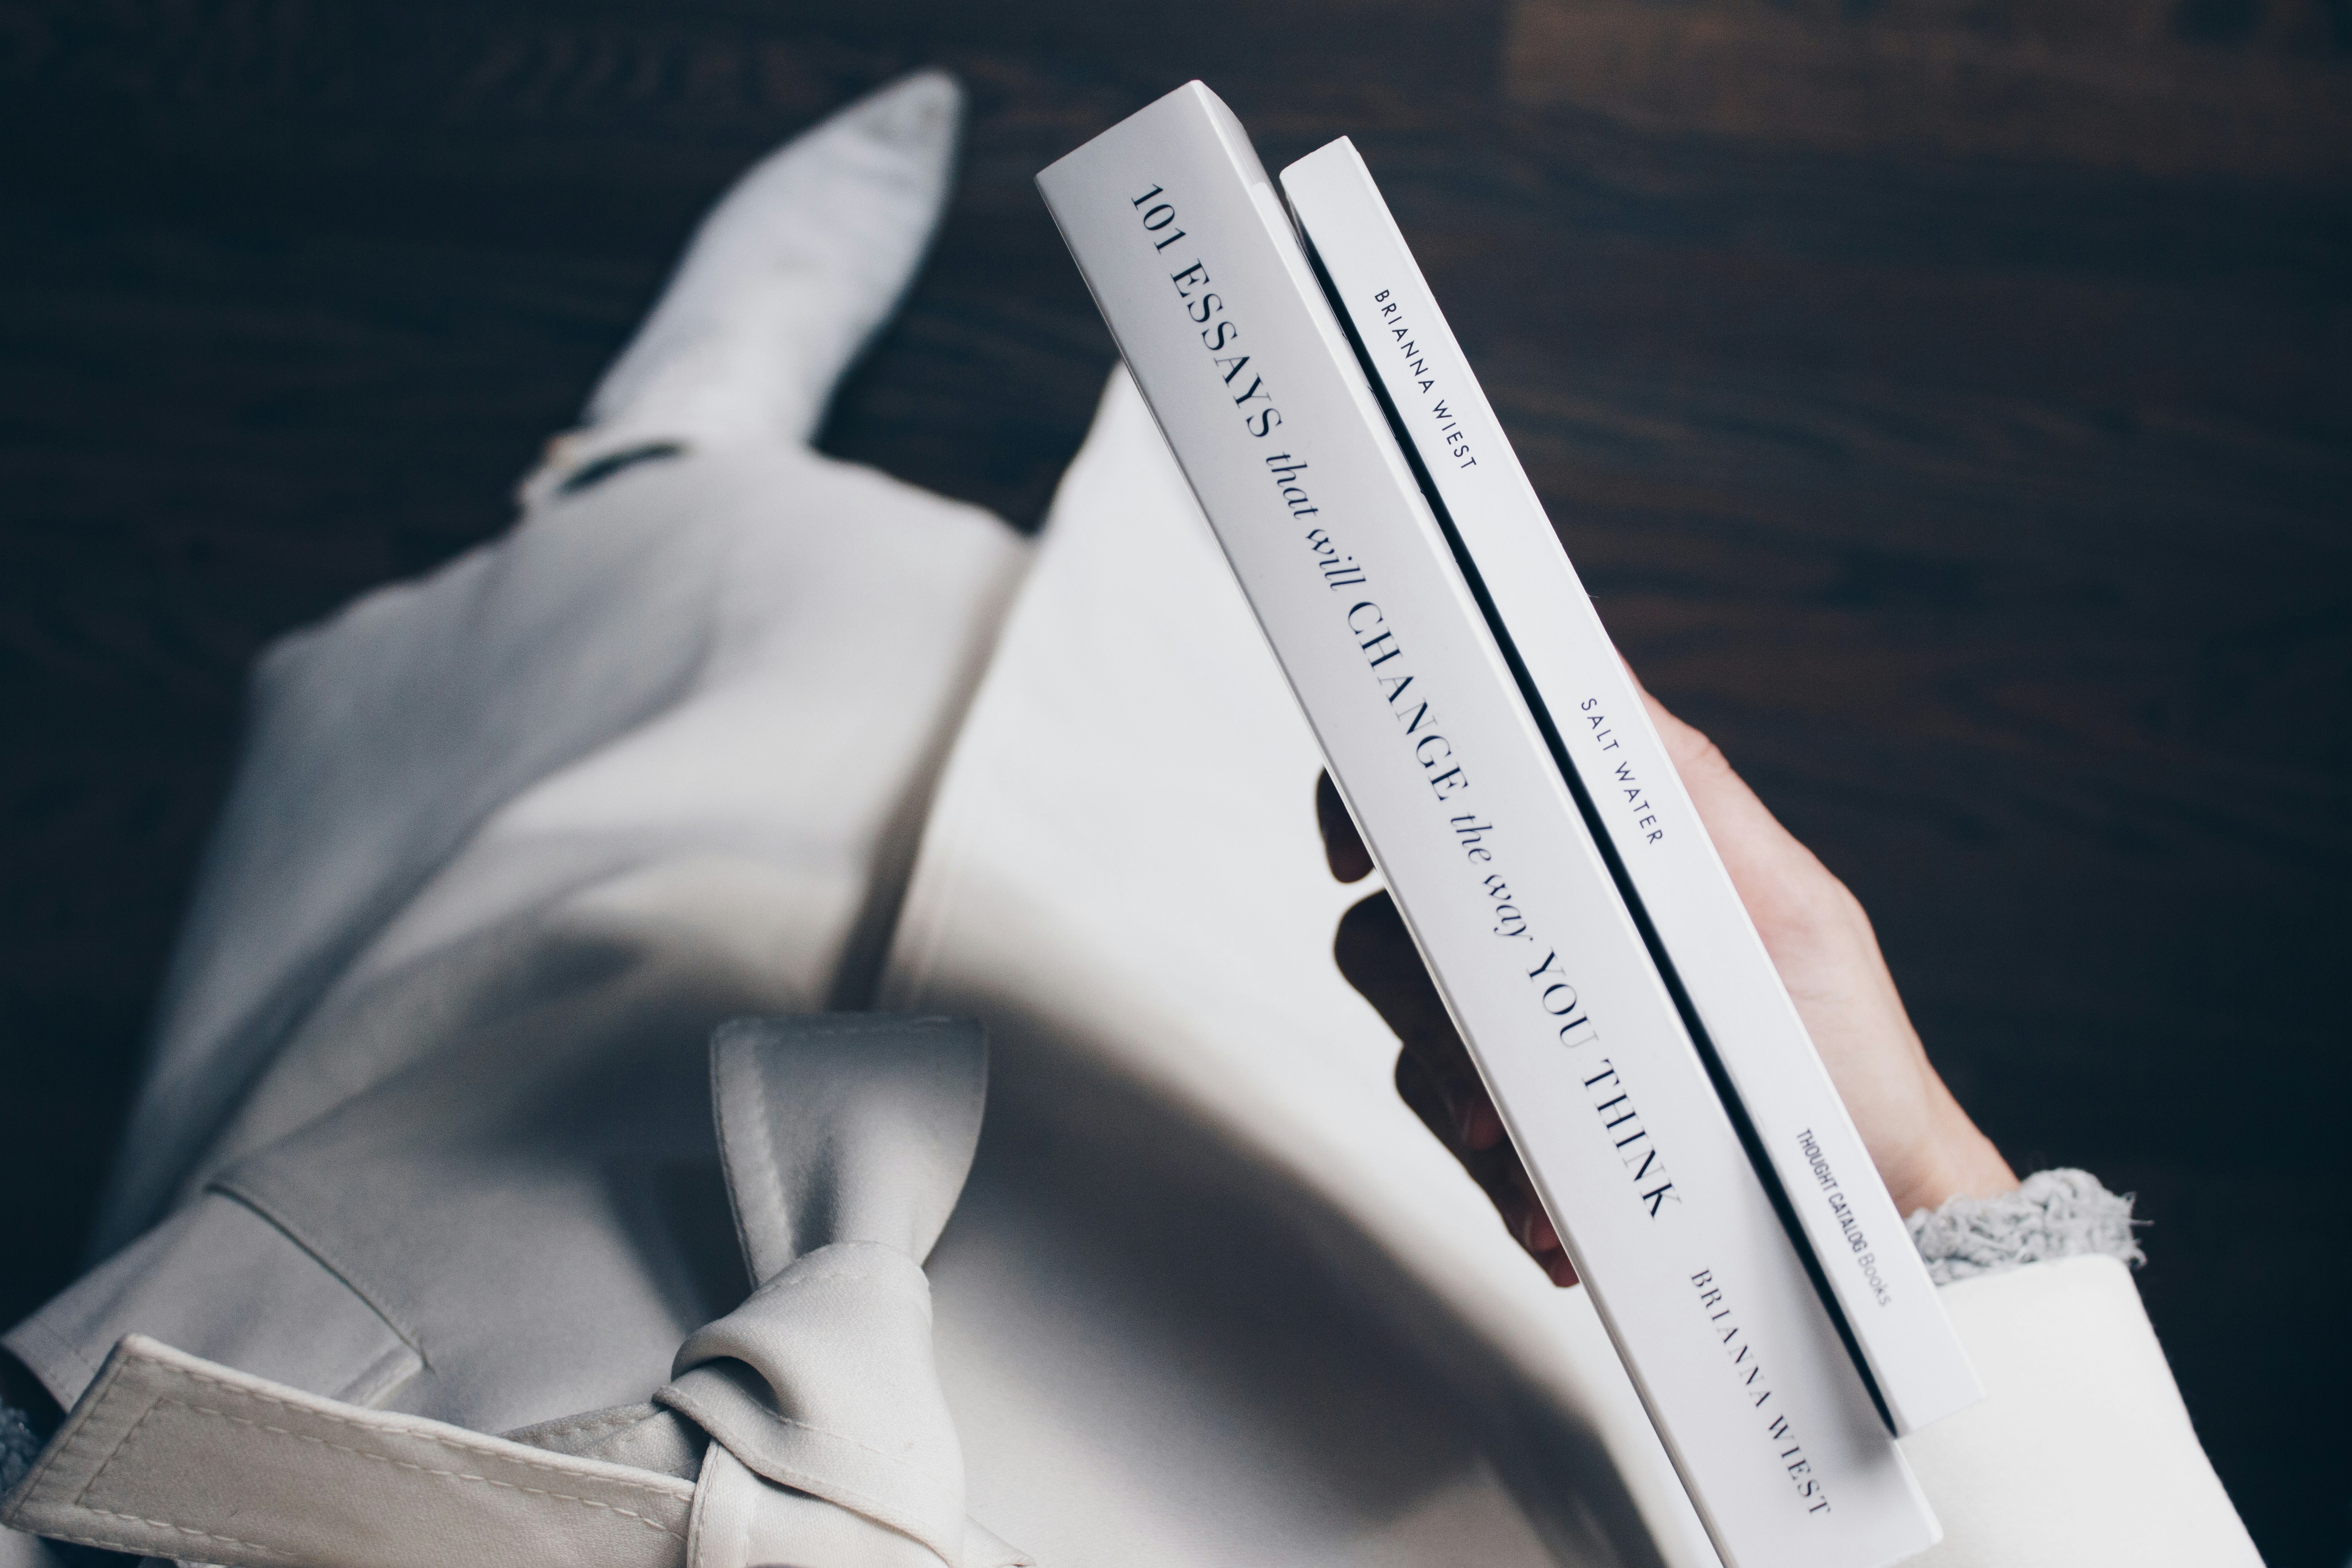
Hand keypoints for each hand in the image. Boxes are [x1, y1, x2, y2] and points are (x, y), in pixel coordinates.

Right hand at [1318, 677, 2016, 1285]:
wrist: (1871, 1206)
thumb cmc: (1843, 1047)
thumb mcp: (1786, 901)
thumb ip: (1686, 790)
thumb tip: (1596, 674)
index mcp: (1593, 860)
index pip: (1454, 800)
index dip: (1372, 806)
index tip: (1356, 857)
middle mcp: (1545, 933)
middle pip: (1396, 930)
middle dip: (1425, 1010)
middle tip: (1487, 1082)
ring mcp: (1529, 1029)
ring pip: (1411, 1038)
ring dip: (1458, 1103)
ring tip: (1531, 1168)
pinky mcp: (1529, 1124)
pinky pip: (1456, 1136)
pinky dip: (1496, 1178)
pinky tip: (1551, 1216)